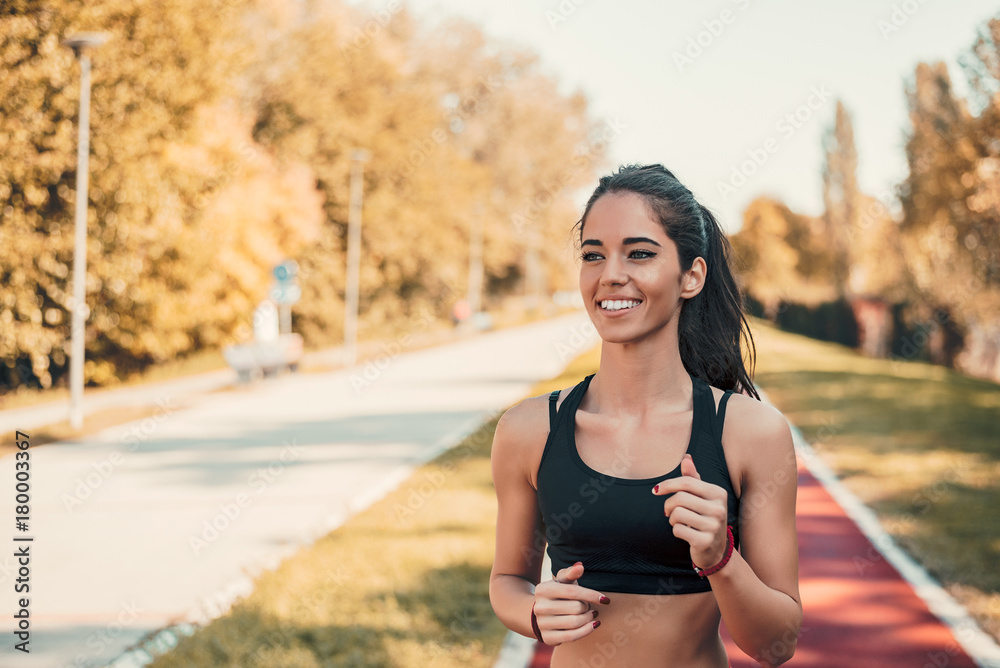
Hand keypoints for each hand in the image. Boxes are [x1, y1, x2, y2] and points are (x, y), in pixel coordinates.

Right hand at [532, 561, 607, 644]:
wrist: (540, 613)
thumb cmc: (557, 594)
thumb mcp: (562, 581)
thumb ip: (571, 573)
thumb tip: (580, 566)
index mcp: (543, 589)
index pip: (573, 592)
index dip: (591, 595)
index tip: (605, 600)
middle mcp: (540, 607)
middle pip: (576, 608)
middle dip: (587, 607)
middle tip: (588, 606)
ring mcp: (542, 624)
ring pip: (575, 623)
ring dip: (588, 619)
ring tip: (591, 615)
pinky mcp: (547, 638)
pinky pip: (572, 637)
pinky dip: (586, 631)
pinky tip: (593, 625)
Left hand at [652, 454, 728, 568]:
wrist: (716, 550)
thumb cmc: (705, 518)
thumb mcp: (702, 497)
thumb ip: (693, 478)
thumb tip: (686, 458)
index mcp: (718, 493)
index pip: (686, 482)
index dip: (667, 484)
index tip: (656, 491)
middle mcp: (719, 508)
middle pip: (679, 498)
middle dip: (668, 505)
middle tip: (669, 512)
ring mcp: (714, 526)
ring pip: (677, 514)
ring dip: (672, 519)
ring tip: (678, 522)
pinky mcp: (706, 541)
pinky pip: (678, 530)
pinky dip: (676, 531)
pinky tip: (684, 533)